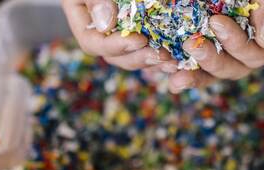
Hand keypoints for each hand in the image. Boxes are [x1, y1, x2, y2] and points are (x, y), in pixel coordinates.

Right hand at [62, 0, 177, 71]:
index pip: (93, 42)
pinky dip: (164, 51)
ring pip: (134, 55)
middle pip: (115, 55)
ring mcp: (122, 29)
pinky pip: (151, 45)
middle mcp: (101, 27)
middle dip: (138, 58)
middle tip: (162, 55)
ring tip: (174, 60)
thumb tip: (106, 24)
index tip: (139, 39)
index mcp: (83, 15)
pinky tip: (180, 56)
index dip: (115, 46)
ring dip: (154, 60)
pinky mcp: (143, 27)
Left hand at [168, 0, 263, 92]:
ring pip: (212, 73)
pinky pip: (195, 69)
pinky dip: (181, 71)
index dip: (235, 41)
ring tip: (174, 70)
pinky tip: (166, 72)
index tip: (215, 21)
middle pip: (232, 67)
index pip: (256, 51)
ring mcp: (226, 58)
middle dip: (211, 58)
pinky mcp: (206, 57)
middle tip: (192, 44)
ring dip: (193, 74)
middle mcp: (247, 55)